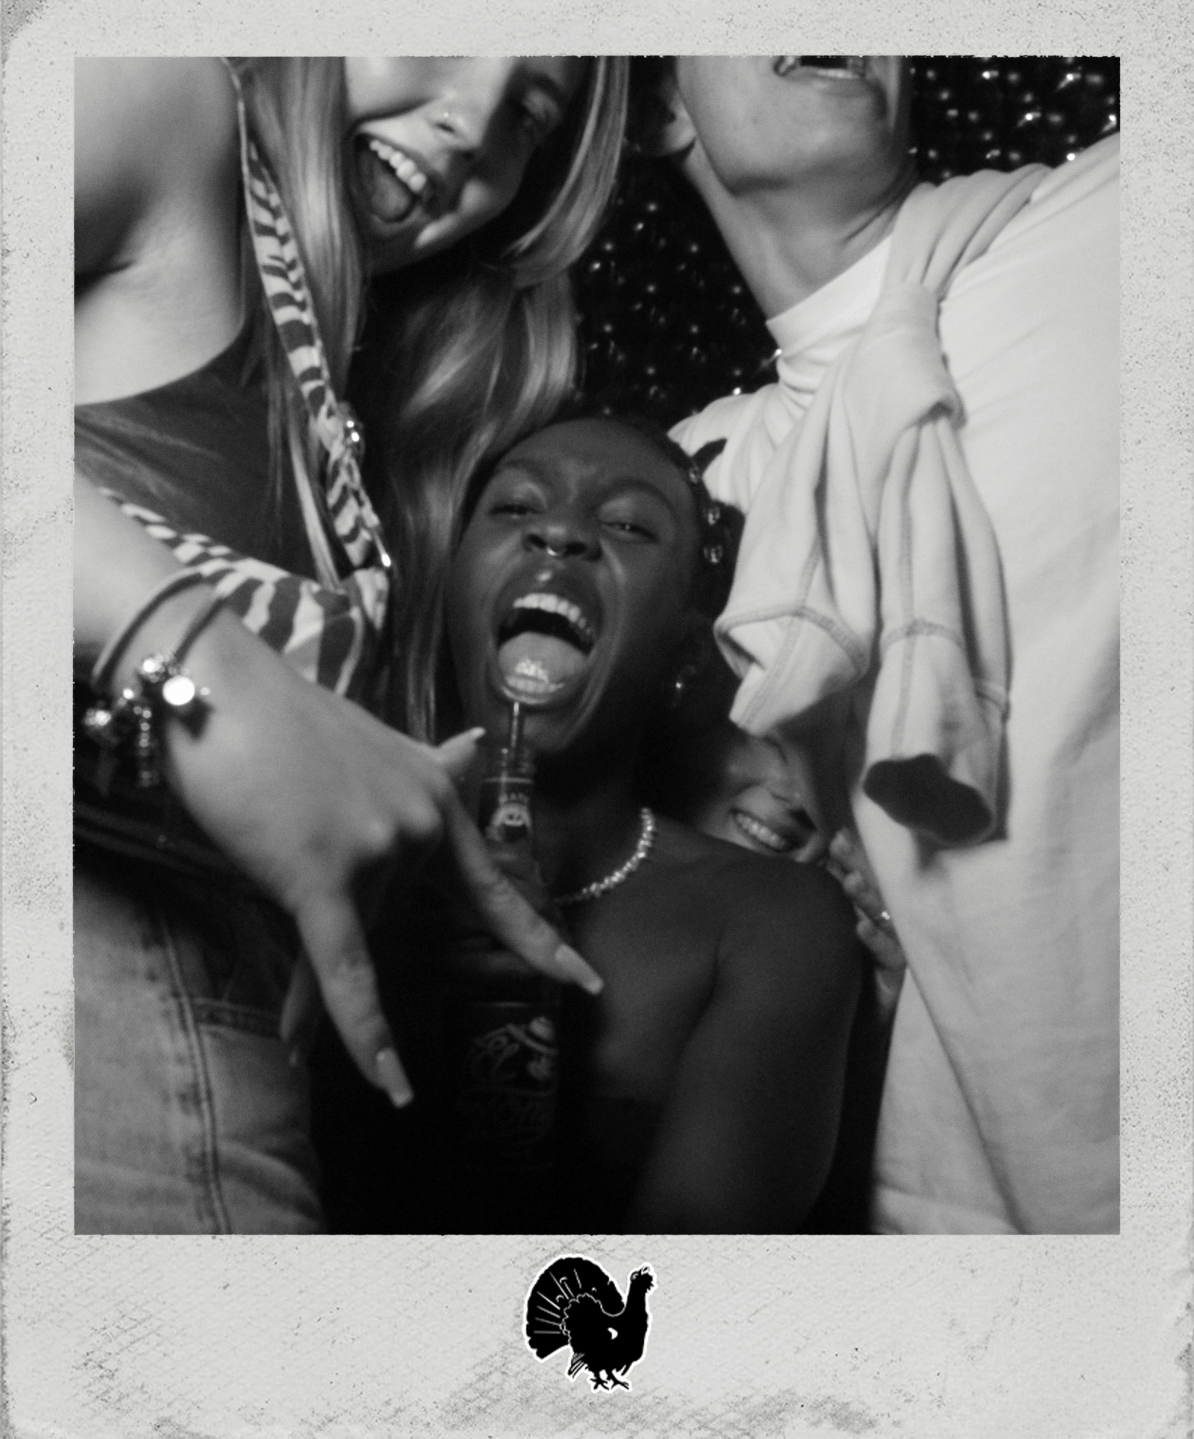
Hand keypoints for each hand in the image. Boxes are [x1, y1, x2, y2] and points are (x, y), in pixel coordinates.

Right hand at [160, 612, 600, 1104]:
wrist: (221, 688)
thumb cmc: (285, 719)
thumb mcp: (374, 743)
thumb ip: (427, 767)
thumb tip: (476, 745)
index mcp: (436, 800)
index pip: (494, 888)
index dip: (539, 941)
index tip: (586, 982)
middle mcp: (421, 826)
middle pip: (390, 922)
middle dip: (346, 938)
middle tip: (295, 901)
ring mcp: (379, 851)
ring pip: (354, 942)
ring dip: (312, 987)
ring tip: (280, 977)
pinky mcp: (322, 874)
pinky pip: (345, 967)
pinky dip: (362, 1028)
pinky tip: (388, 1082)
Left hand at [827, 828, 906, 1021]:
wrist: (836, 1039)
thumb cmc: (826, 988)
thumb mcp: (817, 946)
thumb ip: (809, 916)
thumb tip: (782, 882)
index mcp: (856, 918)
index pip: (856, 882)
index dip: (849, 859)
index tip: (836, 837)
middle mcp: (874, 931)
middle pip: (871, 891)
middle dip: (858, 866)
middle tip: (842, 845)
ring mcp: (885, 953)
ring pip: (882, 918)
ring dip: (867, 899)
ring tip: (851, 881)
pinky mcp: (893, 979)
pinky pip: (890, 956)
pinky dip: (876, 941)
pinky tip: (860, 929)